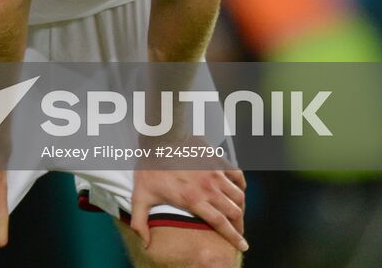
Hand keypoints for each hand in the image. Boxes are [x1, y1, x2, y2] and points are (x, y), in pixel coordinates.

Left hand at [129, 167, 246, 252]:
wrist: (160, 137)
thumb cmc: (149, 167)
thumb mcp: (140, 196)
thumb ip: (140, 222)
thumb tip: (144, 245)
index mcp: (193, 200)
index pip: (220, 224)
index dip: (233, 237)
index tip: (242, 245)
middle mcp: (208, 189)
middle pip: (234, 212)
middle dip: (239, 226)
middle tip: (238, 232)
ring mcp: (215, 174)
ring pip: (238, 196)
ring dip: (240, 207)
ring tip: (238, 214)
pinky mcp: (217, 160)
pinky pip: (238, 175)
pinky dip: (241, 185)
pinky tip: (238, 190)